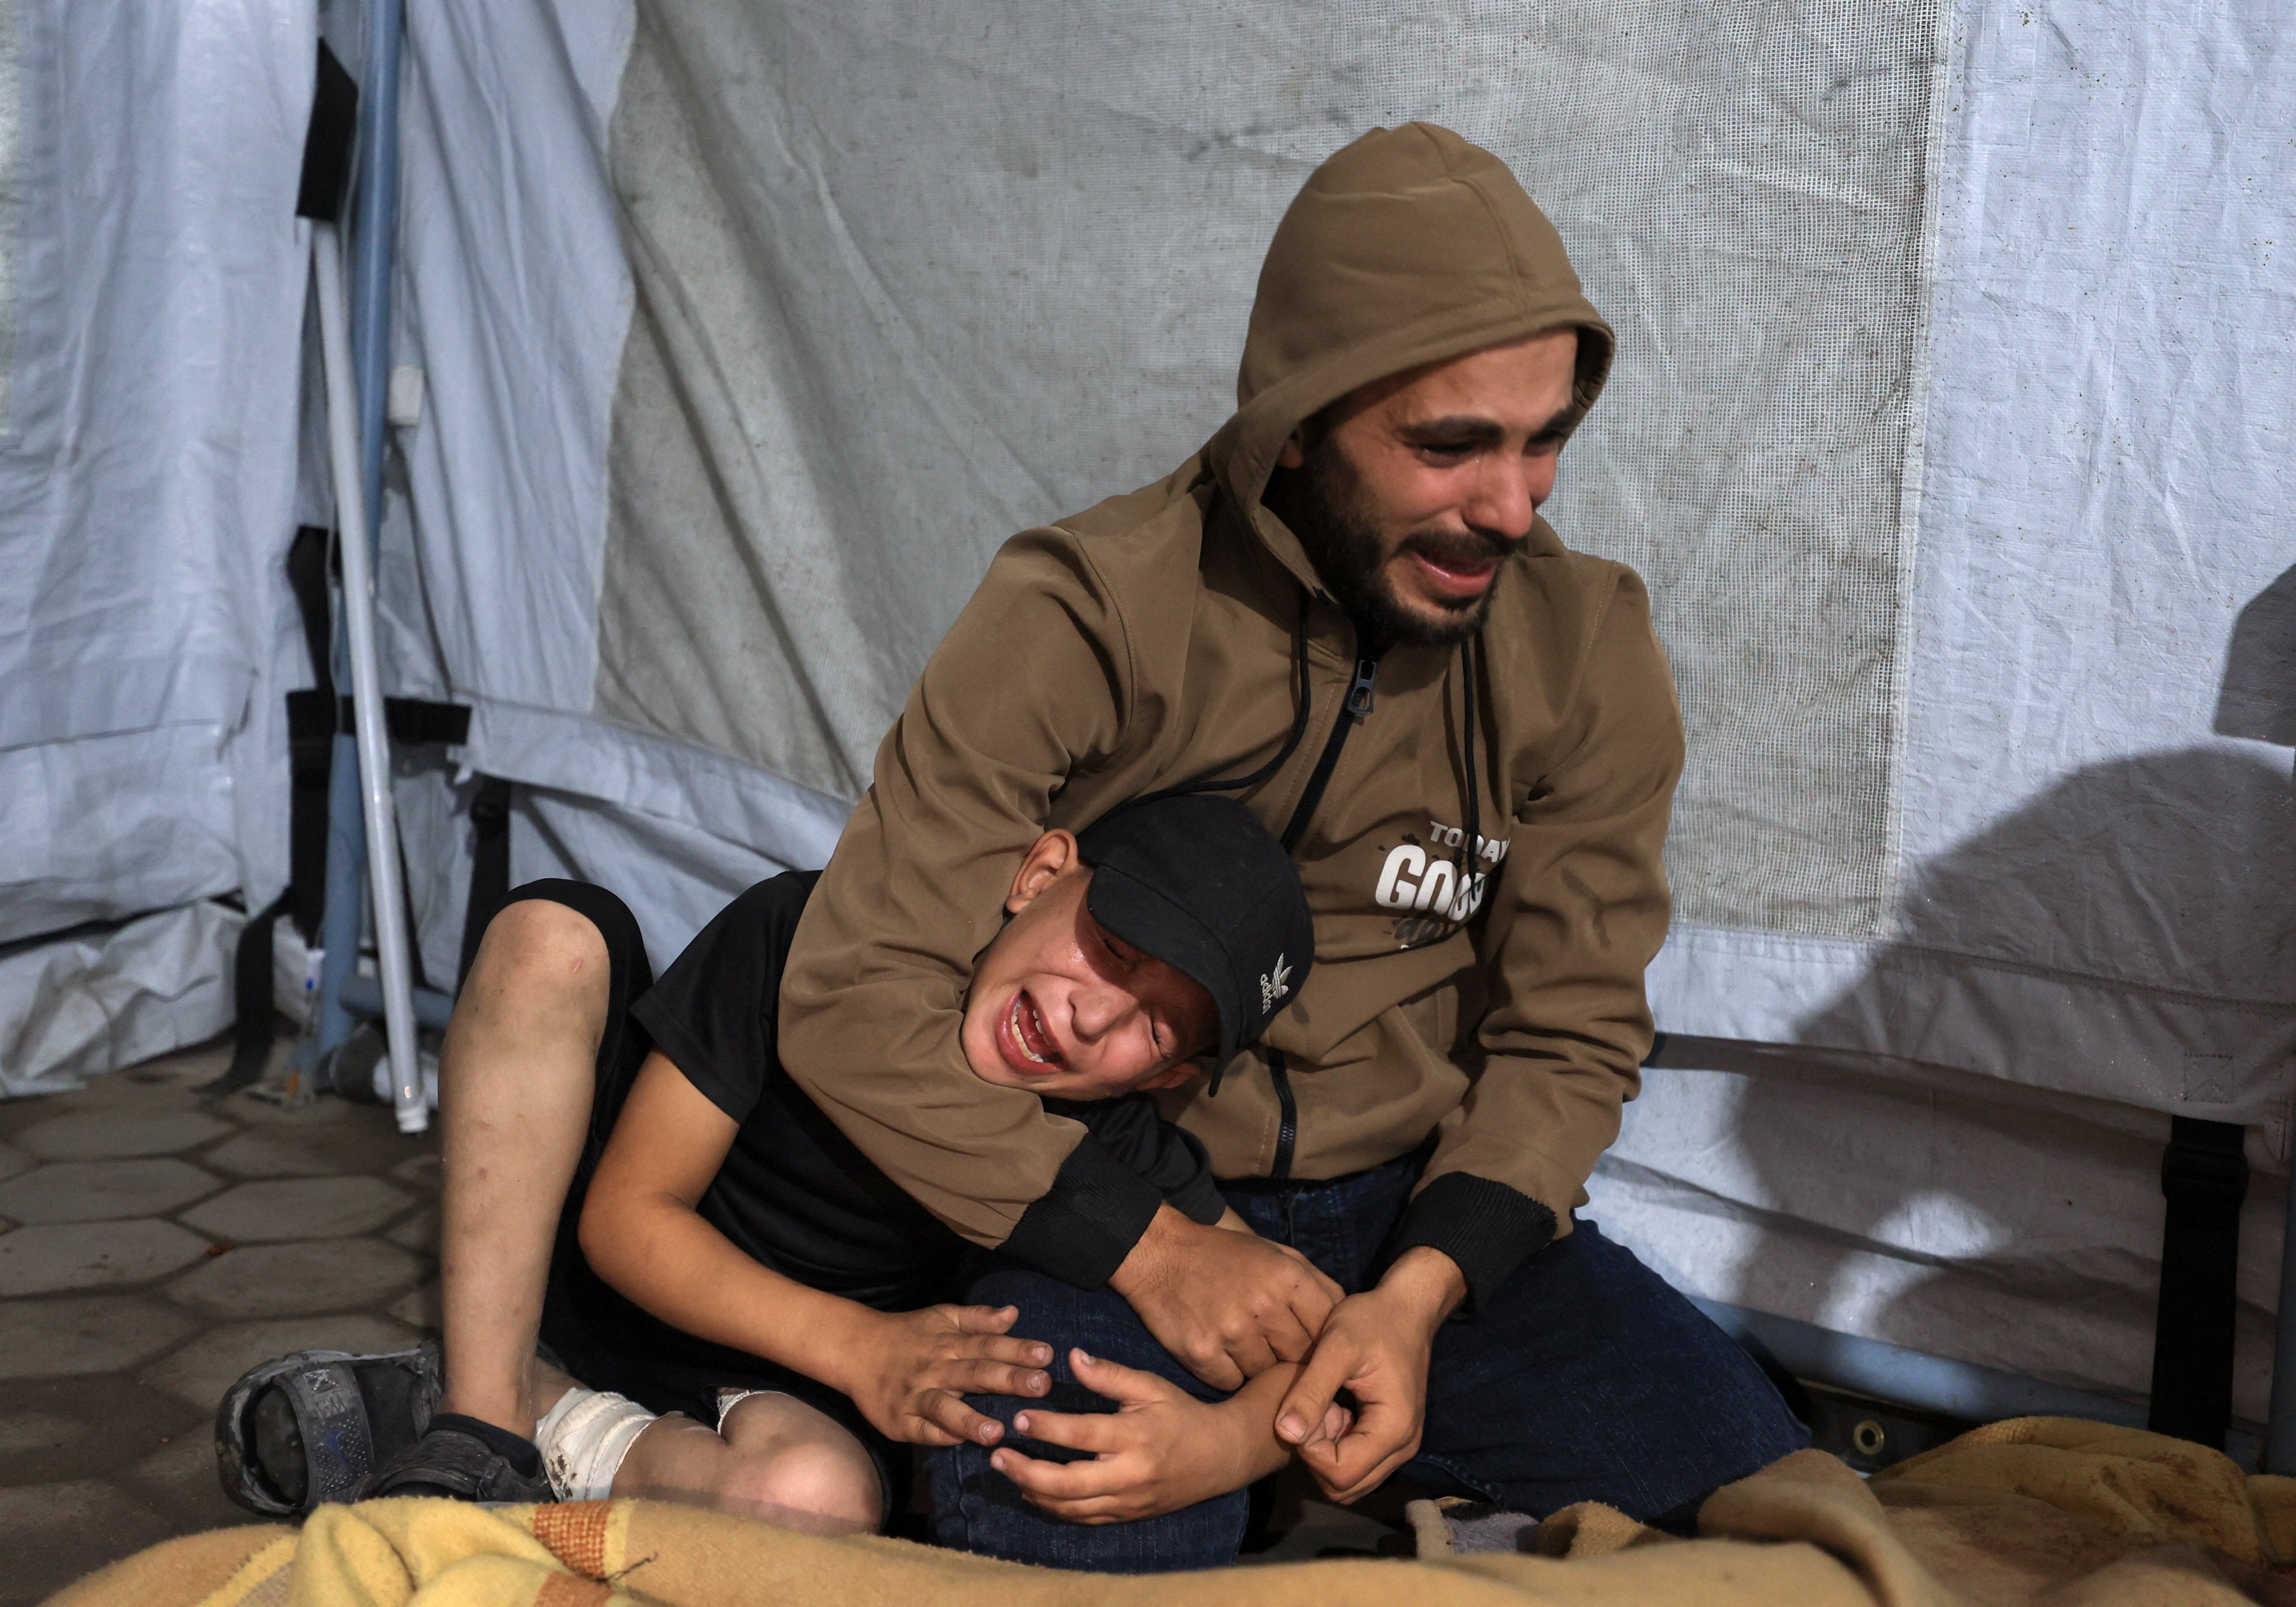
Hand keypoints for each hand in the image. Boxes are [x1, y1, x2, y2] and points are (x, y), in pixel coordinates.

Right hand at [832, 1304, 1052, 1446]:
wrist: (857, 1350)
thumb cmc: (910, 1335)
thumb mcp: (943, 1317)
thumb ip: (979, 1318)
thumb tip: (1013, 1313)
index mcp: (951, 1342)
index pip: (989, 1344)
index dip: (1018, 1349)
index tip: (1048, 1354)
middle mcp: (936, 1368)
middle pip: (975, 1373)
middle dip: (1009, 1379)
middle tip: (1041, 1385)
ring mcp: (916, 1395)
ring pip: (945, 1408)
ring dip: (970, 1419)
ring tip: (997, 1431)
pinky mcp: (900, 1421)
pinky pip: (921, 1431)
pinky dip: (938, 1436)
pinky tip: (958, 1443)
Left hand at [989, 1349, 1350, 1522]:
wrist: (1221, 1456)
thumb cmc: (1182, 1414)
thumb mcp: (1150, 1386)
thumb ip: (1110, 1375)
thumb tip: (1071, 1357)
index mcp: (1136, 1437)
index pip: (1082, 1435)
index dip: (1047, 1429)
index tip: (1018, 1419)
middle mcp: (1130, 1475)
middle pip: (1068, 1484)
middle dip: (1027, 1472)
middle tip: (997, 1457)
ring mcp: (1129, 1501)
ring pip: (1072, 1508)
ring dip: (1034, 1493)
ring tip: (1008, 1472)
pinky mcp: (1128, 1515)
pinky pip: (1085, 1518)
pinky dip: (1055, 1508)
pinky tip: (1035, 1491)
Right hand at [1108, 1205, 1343, 1389]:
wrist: (1160, 1253)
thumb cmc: (1225, 1255)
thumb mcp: (1277, 1254)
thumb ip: (1316, 1284)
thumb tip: (1347, 1319)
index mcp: (1289, 1279)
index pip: (1328, 1331)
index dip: (1325, 1345)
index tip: (1318, 1351)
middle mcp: (1264, 1306)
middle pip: (1300, 1358)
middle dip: (1294, 1359)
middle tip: (1278, 1351)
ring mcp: (1231, 1332)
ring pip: (1265, 1375)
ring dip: (1259, 1367)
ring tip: (1244, 1344)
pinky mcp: (1201, 1353)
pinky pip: (1231, 1383)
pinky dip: (1229, 1373)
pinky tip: (1220, 1352)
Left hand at [1274, 1247, 1464, 1502]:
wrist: (1406, 1307)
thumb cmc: (1372, 1320)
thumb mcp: (1335, 1347)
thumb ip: (1310, 1391)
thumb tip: (1285, 1434)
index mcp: (1393, 1429)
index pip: (1340, 1474)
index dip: (1310, 1449)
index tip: (1306, 1408)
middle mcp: (1404, 1448)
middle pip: (1345, 1487)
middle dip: (1318, 1455)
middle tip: (1312, 1409)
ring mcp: (1401, 1446)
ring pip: (1351, 1480)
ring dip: (1327, 1453)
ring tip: (1322, 1408)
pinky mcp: (1393, 1437)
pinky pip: (1359, 1463)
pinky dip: (1338, 1447)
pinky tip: (1332, 1409)